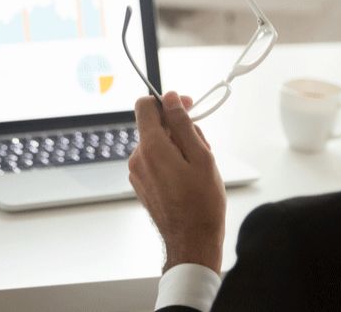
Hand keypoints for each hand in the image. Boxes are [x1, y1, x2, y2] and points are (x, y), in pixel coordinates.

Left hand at [129, 91, 225, 274]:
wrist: (192, 242)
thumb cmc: (202, 203)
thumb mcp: (201, 156)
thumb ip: (183, 124)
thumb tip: (171, 99)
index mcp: (151, 147)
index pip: (145, 106)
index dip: (167, 101)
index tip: (186, 107)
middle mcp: (137, 158)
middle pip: (154, 126)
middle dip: (178, 128)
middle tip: (203, 146)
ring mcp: (137, 173)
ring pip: (157, 144)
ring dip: (177, 146)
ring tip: (198, 167)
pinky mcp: (141, 185)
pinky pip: (155, 161)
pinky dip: (171, 161)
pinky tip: (188, 178)